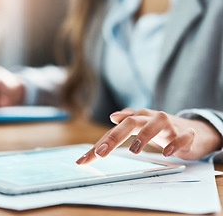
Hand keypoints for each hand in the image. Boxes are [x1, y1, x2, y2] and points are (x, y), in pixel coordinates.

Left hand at [76, 108, 222, 163]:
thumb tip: (112, 117)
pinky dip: (175, 143)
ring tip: (134, 150)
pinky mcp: (186, 134)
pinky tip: (167, 153)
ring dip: (144, 136)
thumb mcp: (140, 128)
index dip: (100, 144)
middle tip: (101, 153)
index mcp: (138, 118)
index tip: (85, 160)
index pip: (115, 130)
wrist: (192, 130)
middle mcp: (151, 118)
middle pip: (131, 122)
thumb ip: (123, 127)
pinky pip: (182, 136)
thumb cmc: (159, 130)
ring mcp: (169, 125)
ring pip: (157, 124)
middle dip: (115, 136)